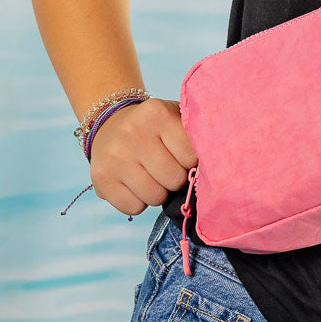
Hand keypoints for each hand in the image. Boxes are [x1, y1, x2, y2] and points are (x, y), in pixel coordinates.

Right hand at [89, 97, 198, 219]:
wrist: (110, 125)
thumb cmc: (155, 128)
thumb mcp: (175, 117)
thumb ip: (196, 133)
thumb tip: (219, 162)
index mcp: (156, 113)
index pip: (190, 157)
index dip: (190, 162)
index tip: (182, 155)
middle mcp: (132, 133)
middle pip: (173, 180)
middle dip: (174, 179)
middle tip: (166, 167)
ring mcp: (114, 157)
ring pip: (155, 197)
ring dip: (158, 192)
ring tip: (150, 175)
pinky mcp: (100, 178)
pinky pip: (134, 208)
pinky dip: (138, 202)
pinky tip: (134, 183)